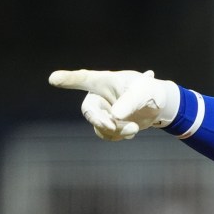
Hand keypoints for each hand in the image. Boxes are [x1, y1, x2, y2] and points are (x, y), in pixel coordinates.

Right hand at [48, 69, 180, 140]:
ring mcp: (102, 112)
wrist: (160, 106)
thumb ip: (130, 102)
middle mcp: (99, 96)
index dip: (68, 79)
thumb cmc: (150, 91)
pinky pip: (107, 134)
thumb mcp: (144, 92)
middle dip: (100, 121)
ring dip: (117, 130)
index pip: (83, 78)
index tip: (53, 79)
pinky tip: (133, 129)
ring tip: (135, 128)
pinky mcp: (108, 125)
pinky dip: (120, 135)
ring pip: (100, 126)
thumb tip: (114, 117)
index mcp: (104, 81)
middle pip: (89, 110)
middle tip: (112, 127)